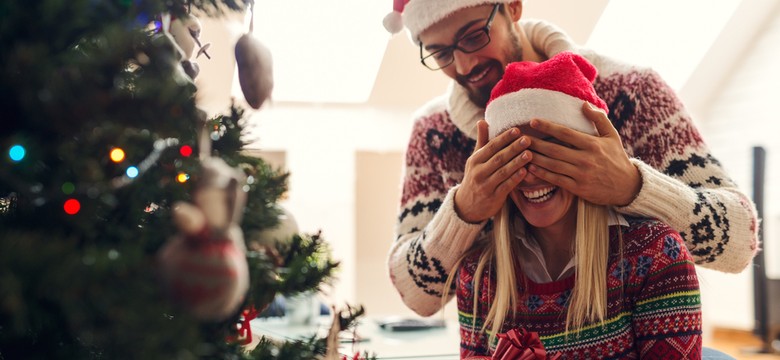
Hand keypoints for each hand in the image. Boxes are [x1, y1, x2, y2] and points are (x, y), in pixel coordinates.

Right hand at [454, 120, 531, 222]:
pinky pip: (506, 187)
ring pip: (503, 172)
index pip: (491, 146)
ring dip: (517, 162)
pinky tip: (525, 172)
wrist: (466, 206)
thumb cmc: (475, 177)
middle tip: (528, 139)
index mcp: (475, 160)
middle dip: (513, 148)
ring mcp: (485, 185)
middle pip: (498, 158)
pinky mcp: (493, 198)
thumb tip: (482, 121)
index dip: (504, 138)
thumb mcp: (475, 160)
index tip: (517, 130)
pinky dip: (515, 179)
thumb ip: (482, 141)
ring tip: (530, 154)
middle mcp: (478, 172)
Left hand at [526, 102, 640, 205]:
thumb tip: (583, 104)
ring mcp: (581, 175)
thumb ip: (598, 119)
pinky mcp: (578, 188)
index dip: (547, 126)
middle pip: (554, 149)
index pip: (565, 133)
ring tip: (520, 151)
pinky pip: (556, 180)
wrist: (627, 187)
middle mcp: (585, 159)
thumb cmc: (617, 158)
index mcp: (592, 144)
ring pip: (552, 165)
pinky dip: (542, 174)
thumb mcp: (612, 136)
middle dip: (535, 143)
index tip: (533, 121)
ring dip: (535, 158)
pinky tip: (530, 168)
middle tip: (520, 137)